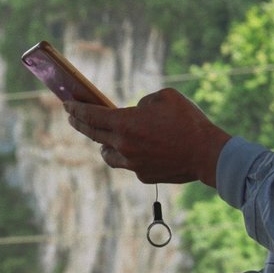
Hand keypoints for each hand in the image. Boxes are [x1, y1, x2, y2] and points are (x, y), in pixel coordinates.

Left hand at [64, 88, 230, 186]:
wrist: (207, 153)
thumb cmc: (187, 120)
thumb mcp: (164, 96)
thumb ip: (143, 102)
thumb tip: (135, 111)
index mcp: (125, 123)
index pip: (91, 115)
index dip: (76, 109)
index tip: (66, 104)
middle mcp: (123, 145)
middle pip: (93, 134)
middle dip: (80, 124)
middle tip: (72, 117)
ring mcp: (132, 163)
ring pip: (108, 154)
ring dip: (103, 143)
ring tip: (103, 137)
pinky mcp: (143, 175)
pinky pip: (128, 163)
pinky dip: (127, 155)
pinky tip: (134, 149)